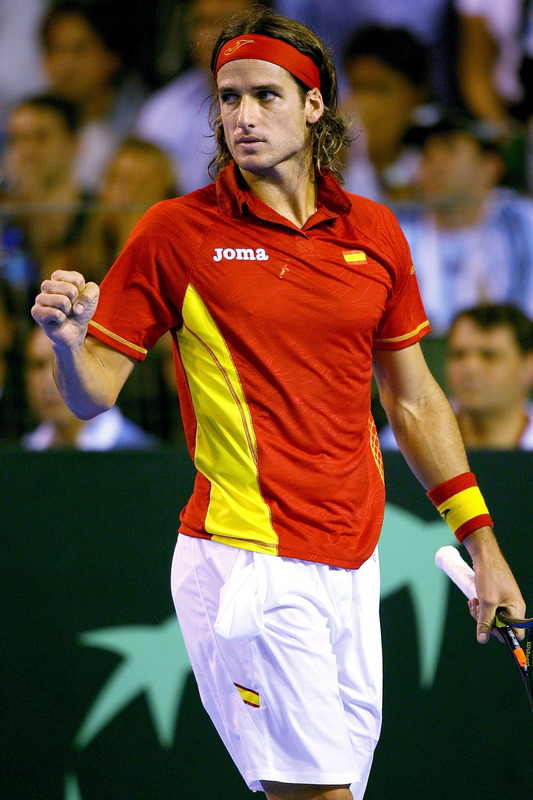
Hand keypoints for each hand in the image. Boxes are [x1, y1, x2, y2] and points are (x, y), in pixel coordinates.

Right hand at [31, 270, 99, 349]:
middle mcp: (47, 285)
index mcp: (59, 277)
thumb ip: (90, 292)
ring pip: (62, 301)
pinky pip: (55, 313)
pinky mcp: (36, 311)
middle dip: (76, 301)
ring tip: (65, 313)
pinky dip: (62, 319)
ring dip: (68, 310)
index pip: (77, 279)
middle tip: (71, 307)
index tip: (78, 297)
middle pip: (70, 289)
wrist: (74, 330)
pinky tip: (58, 320)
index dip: (82, 291)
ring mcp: (40, 298)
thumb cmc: (81, 310)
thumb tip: (76, 307)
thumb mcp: (93, 297)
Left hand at [464, 527, 525, 643]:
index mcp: (516, 609)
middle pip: (500, 626)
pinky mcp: (495, 597)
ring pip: (491, 617)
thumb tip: (482, 639)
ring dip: (479, 613)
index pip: (515, 633)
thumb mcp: (486, 602)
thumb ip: (484, 622)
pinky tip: (473, 599)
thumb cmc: (489, 576)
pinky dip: (479, 606)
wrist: (484, 556)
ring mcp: (504, 602)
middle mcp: (512, 607)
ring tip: (473, 602)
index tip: (488, 629)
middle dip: (485, 621)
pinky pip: (487, 608)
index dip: (502, 634)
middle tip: (476, 610)